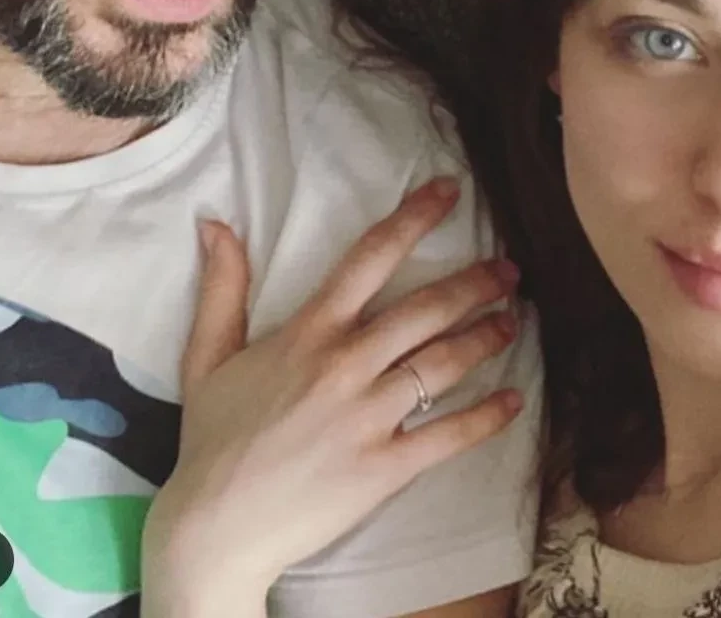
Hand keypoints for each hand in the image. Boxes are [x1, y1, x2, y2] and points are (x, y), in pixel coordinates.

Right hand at [141, 178, 522, 615]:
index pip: (370, 258)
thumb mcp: (206, 356)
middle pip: (424, 309)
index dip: (413, 218)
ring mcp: (368, 417)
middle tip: (509, 269)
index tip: (449, 192)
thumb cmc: (213, 440)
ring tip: (513, 321)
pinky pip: (448, 435)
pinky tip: (514, 402)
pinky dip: (486, 417)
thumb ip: (221, 288)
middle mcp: (345, 365)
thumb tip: (215, 223)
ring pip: (443, 364)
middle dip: (474, 283)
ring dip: (485, 337)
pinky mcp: (384, 467)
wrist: (214, 528)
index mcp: (308, 332)